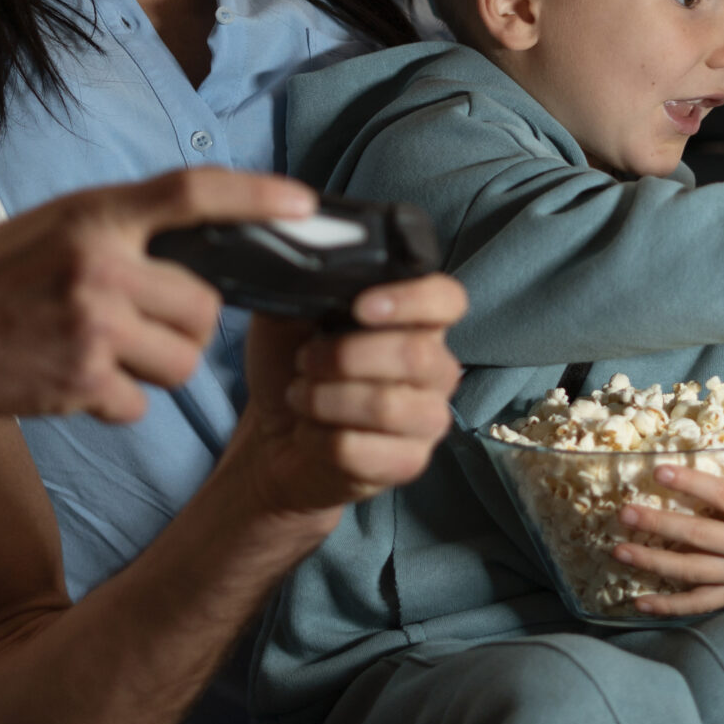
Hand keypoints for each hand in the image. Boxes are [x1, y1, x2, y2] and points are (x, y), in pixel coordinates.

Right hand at [0, 166, 313, 418]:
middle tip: (149, 321)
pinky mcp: (79, 384)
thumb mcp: (60, 224)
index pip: (194, 194)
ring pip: (184, 362)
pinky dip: (121, 400)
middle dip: (190, 322)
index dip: (258, 198)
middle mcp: (101, 267)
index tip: (306, 205)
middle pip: (205, 308)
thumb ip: (126, 228)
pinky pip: (143, 404)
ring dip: (162, 366)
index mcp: (98, 216)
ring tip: (112, 351)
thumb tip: (206, 242)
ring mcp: (92, 328)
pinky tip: (81, 380)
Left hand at [222, 273, 466, 520]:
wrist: (275, 436)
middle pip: (415, 355)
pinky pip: (363, 449)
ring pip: (387, 406)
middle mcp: (435, 369)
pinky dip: (319, 439)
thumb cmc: (293, 368)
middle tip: (306, 359)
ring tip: (301, 395)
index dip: (411, 300)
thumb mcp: (287, 316)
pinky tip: (309, 433)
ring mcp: (427, 420)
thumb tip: (307, 261)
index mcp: (416, 323)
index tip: (361, 307)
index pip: (448, 300)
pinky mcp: (408, 463)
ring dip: (326, 398)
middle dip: (344, 356)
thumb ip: (305, 286)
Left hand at [613, 424, 723, 614]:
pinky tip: (638, 601)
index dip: (692, 484)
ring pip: (694, 573)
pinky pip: (700, 604)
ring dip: (654, 564)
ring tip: (619, 551)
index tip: (659, 470)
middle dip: (660, 525)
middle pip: (700, 538)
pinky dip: (669, 606)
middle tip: (625, 512)